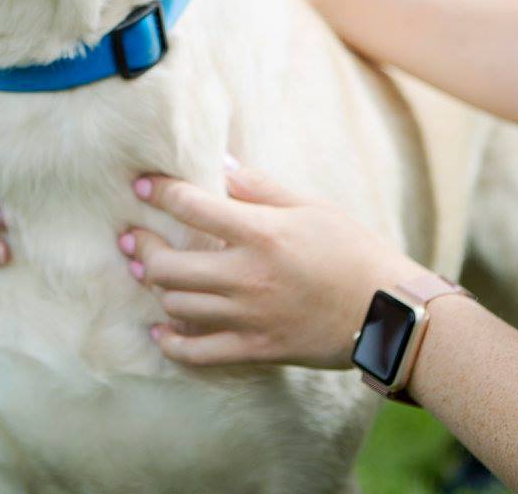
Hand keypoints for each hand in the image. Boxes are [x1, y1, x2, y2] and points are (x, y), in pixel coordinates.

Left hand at [120, 163, 426, 367]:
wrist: (387, 312)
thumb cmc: (353, 250)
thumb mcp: (311, 206)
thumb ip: (259, 187)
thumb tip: (219, 164)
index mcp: (261, 233)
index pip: (192, 206)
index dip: (159, 192)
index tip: (143, 186)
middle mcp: (246, 276)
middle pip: (168, 265)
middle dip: (141, 247)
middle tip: (131, 237)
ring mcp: (248, 317)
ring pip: (176, 305)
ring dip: (156, 287)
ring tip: (149, 272)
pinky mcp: (255, 349)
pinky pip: (197, 352)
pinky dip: (171, 342)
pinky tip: (161, 329)